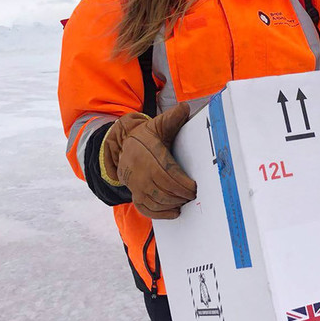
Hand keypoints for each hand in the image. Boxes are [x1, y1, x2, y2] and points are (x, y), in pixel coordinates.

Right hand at [101, 103, 195, 218]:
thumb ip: (173, 117)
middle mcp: (139, 170)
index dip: (181, 182)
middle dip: (180, 194)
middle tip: (194, 195)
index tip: (194, 187)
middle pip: (162, 188)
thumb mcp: (158, 124)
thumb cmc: (148, 136)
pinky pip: (146, 208)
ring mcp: (134, 184)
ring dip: (173, 203)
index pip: (165, 172)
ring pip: (155, 200)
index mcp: (147, 152)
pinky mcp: (134, 193)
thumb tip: (185, 107)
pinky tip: (175, 212)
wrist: (125, 146)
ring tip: (186, 201)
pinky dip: (161, 213)